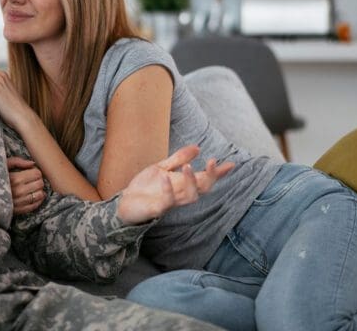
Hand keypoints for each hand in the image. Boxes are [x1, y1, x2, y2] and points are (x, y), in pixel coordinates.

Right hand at [8, 157, 45, 214]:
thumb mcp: (3, 165)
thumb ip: (18, 161)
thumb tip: (32, 163)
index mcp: (16, 178)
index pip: (37, 173)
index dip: (36, 171)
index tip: (31, 171)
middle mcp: (19, 191)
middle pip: (40, 184)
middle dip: (38, 180)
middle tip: (33, 180)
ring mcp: (19, 202)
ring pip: (40, 195)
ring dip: (39, 190)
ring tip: (33, 188)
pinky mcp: (19, 211)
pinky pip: (35, 205)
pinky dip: (38, 200)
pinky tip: (33, 196)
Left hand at [117, 145, 233, 224]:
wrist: (125, 202)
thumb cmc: (145, 187)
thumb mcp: (161, 168)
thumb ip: (178, 158)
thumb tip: (198, 147)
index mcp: (182, 183)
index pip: (205, 178)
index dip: (218, 173)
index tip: (231, 164)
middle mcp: (180, 194)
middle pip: (203, 188)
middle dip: (210, 176)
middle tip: (212, 161)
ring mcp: (171, 202)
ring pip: (190, 197)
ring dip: (191, 182)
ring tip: (188, 167)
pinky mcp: (158, 209)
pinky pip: (167, 201)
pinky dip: (168, 190)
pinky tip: (165, 178)